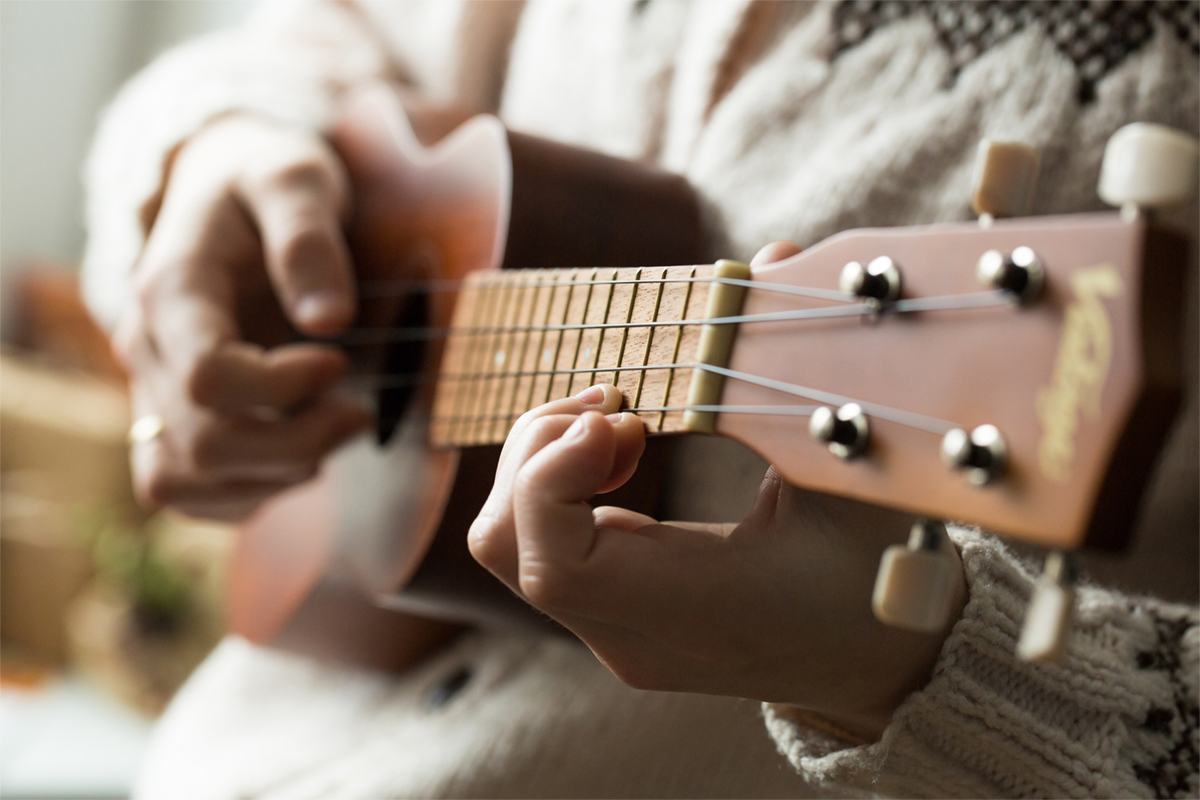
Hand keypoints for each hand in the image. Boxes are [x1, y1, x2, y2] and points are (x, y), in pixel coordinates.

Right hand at [117, 116, 370, 520]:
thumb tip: (329, 319)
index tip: (338, 362)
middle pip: (205, 442)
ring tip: (329, 434)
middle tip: (359, 415)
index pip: (209, 377)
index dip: (283, 388)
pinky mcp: (170, 418)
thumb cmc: (263, 179)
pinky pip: (184, 490)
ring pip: (185, 481)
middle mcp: (147, 349)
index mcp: (172, 290)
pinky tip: (300, 456)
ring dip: (272, 477)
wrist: (222, 188)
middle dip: (298, 444)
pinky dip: (246, 493)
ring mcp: (152, 388)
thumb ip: (307, 235)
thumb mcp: (294, 175)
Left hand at [468, 242, 966, 740]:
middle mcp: (633, 634)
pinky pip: (539, 543)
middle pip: (505, 543)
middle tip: (619, 403)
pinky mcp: (612, 614)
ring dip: (543, 461)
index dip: (552, 474)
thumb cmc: (880, 571)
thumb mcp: (857, 472)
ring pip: (508, 542)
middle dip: (539, 449)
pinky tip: (624, 448)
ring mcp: (614, 631)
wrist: (878, 664)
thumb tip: (774, 257)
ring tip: (620, 419)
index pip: (553, 567)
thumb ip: (810, 367)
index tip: (620, 413)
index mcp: (693, 612)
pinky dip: (558, 482)